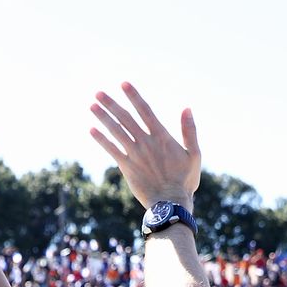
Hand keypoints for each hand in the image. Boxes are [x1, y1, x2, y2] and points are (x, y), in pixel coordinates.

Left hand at [88, 82, 200, 210]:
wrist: (171, 203)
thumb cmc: (185, 180)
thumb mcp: (194, 154)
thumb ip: (189, 131)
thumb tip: (187, 108)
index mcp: (161, 136)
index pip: (145, 110)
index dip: (134, 96)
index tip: (123, 84)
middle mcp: (145, 142)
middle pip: (125, 118)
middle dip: (111, 104)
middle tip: (98, 93)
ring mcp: (134, 154)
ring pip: (116, 131)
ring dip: (103, 117)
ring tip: (92, 106)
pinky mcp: (127, 167)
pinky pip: (112, 150)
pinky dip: (102, 140)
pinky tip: (92, 130)